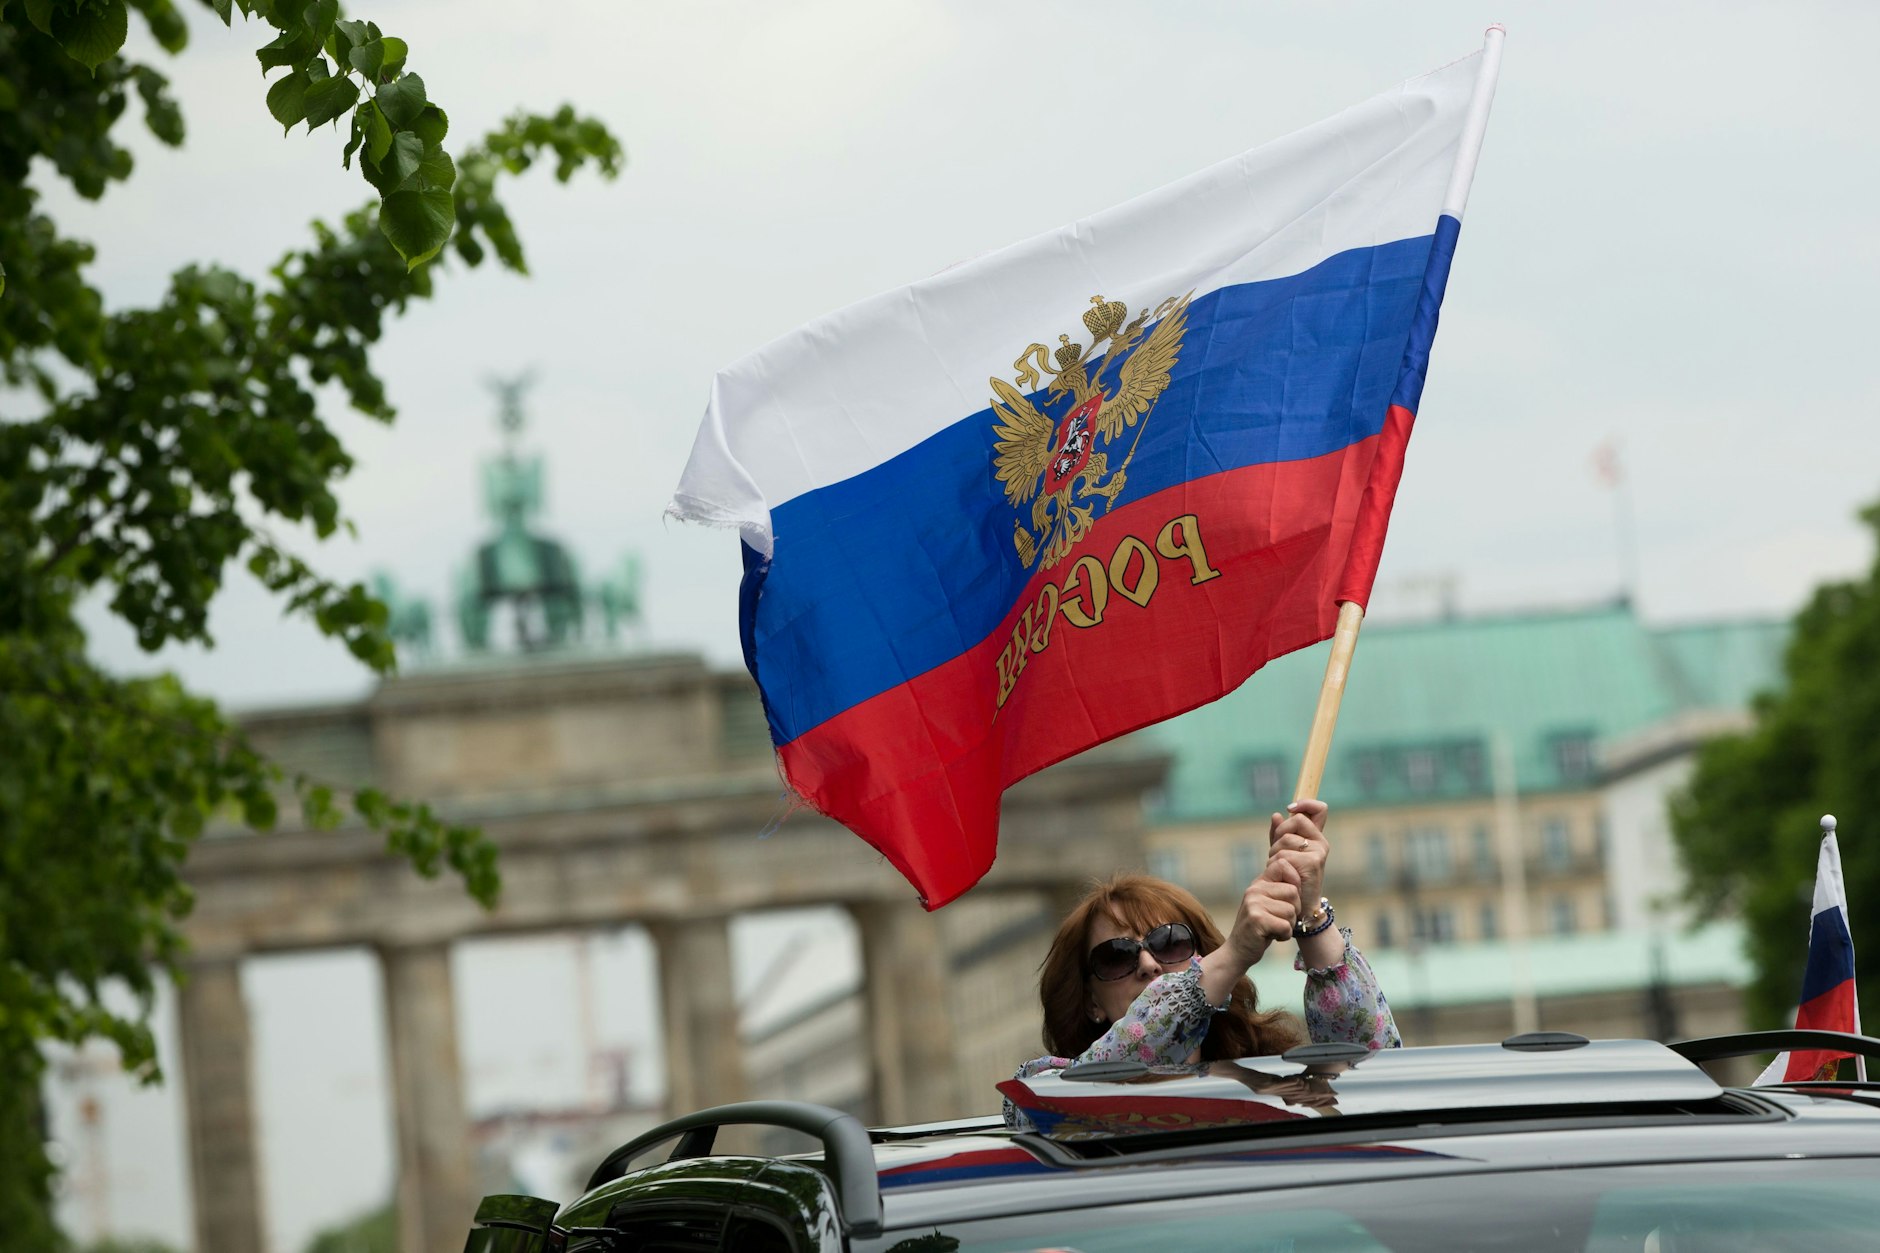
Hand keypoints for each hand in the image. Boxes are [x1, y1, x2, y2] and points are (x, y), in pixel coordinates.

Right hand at [1224, 874, 1301, 967]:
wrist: (1238, 951)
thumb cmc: (1259, 928)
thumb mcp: (1267, 904)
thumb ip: (1278, 891)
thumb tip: (1300, 882)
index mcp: (1258, 883)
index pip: (1282, 865)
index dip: (1294, 880)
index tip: (1291, 898)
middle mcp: (1254, 890)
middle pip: (1293, 892)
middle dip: (1294, 910)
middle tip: (1280, 920)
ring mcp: (1254, 904)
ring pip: (1291, 911)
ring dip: (1288, 925)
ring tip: (1274, 929)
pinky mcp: (1257, 920)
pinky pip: (1286, 926)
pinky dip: (1284, 935)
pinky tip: (1272, 937)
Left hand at [1267, 798, 1328, 917]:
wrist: (1299, 906)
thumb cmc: (1290, 878)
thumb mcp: (1282, 852)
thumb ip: (1279, 833)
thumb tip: (1276, 815)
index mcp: (1315, 836)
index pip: (1319, 809)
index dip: (1305, 803)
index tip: (1290, 808)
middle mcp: (1320, 842)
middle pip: (1296, 819)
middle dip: (1279, 834)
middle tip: (1277, 853)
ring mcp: (1318, 852)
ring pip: (1286, 839)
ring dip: (1274, 853)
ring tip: (1280, 868)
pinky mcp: (1313, 863)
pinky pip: (1285, 855)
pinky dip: (1276, 865)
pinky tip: (1282, 876)